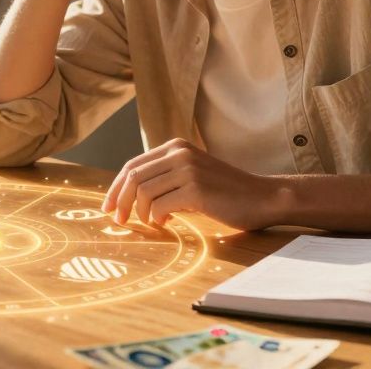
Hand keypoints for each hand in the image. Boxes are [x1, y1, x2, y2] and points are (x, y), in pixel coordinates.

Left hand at [101, 139, 279, 230]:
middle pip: (133, 177)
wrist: (262, 197)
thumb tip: (130, 196)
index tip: (108, 207)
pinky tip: (166, 223)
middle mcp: (179, 153)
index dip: (116, 187)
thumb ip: (166, 177)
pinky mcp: (195, 189)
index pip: (133, 165)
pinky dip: (157, 218)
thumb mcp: (192, 175)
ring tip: (150, 223)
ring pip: (144, 192)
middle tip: (118, 220)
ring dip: (140, 213)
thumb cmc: (226, 192)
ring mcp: (187, 169)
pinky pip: (161, 205)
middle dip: (120, 201)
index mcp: (176, 146)